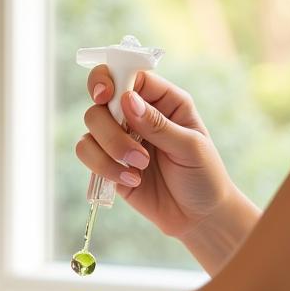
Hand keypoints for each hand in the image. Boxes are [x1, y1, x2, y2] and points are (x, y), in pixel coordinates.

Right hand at [77, 67, 235, 240]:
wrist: (196, 216)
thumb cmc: (203, 176)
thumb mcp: (190, 147)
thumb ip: (158, 124)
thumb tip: (126, 100)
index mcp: (163, 100)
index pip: (129, 74)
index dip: (111, 78)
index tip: (106, 95)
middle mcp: (136, 114)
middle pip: (100, 101)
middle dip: (110, 128)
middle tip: (137, 153)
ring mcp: (119, 138)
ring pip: (90, 128)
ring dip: (109, 151)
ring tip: (138, 170)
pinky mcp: (107, 162)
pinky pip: (87, 153)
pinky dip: (102, 167)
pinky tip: (129, 180)